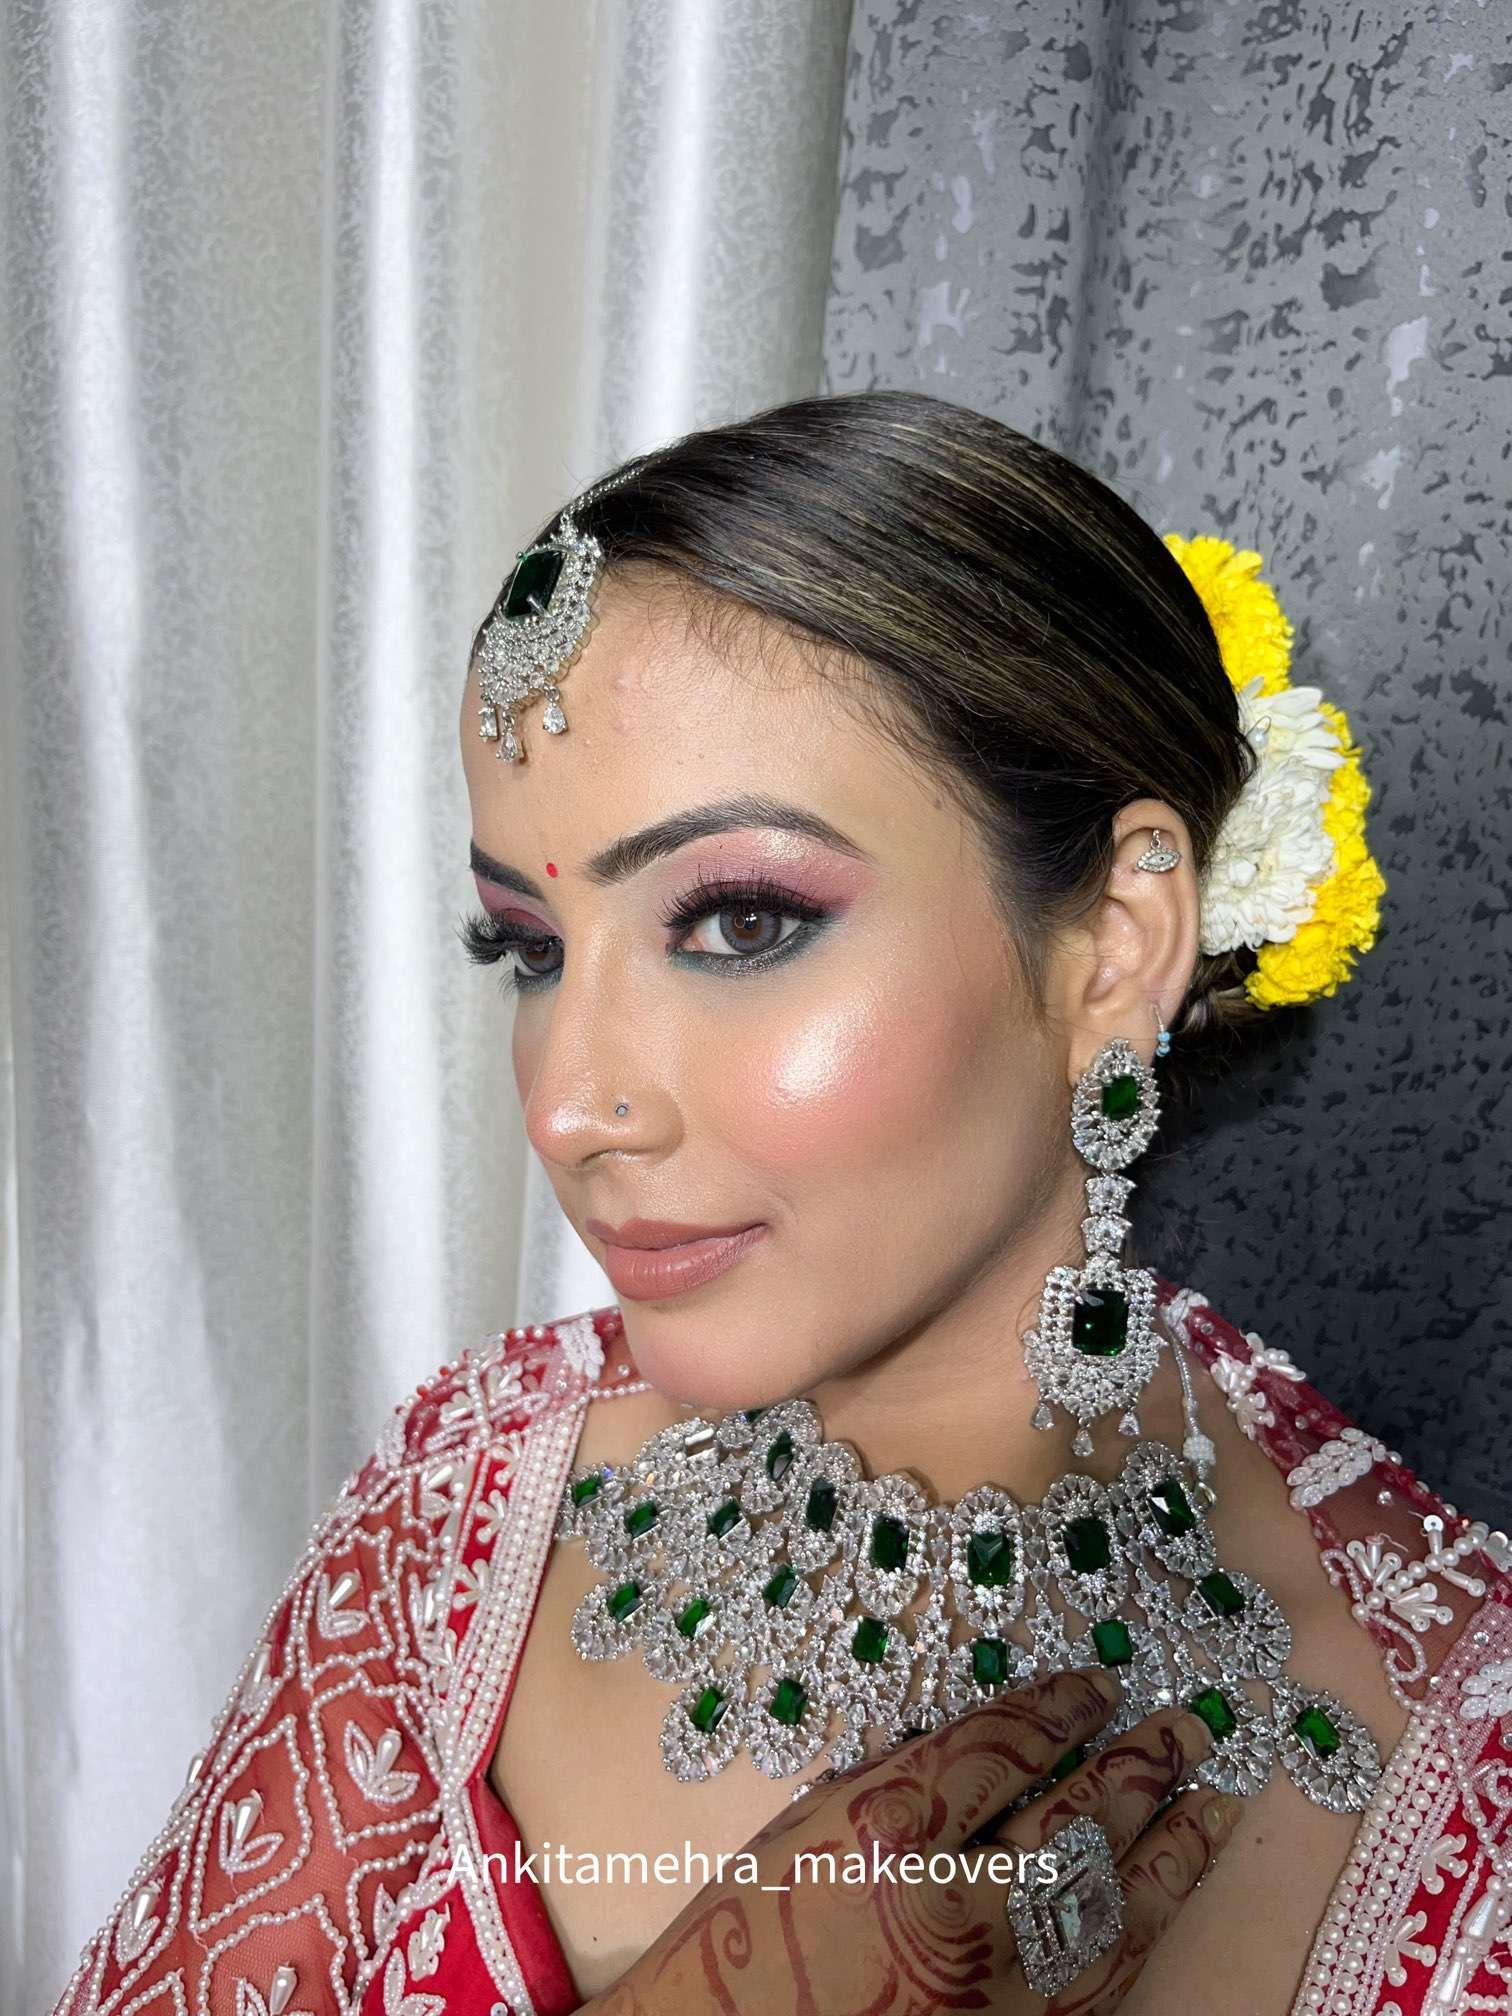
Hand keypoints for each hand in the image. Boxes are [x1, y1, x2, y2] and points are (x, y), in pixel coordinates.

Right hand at [579, 1665, 1237, 2014]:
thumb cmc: (754, 1930)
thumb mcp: (813, 1823)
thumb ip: (906, 1777)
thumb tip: (1001, 1737)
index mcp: (889, 1831)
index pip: (1004, 1746)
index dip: (1061, 1706)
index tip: (1099, 1679)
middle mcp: (958, 1905)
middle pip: (1078, 1813)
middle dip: (1143, 1758)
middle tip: (1196, 1717)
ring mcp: (998, 1985)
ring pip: (1115, 1896)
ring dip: (1175, 1838)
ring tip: (1219, 1788)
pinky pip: (1104, 1971)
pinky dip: (1147, 1917)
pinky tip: (1174, 1882)